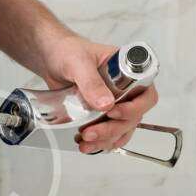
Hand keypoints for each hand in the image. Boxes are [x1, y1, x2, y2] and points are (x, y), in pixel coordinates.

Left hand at [41, 33, 159, 153]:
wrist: (50, 58)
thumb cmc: (67, 51)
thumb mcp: (78, 63)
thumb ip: (91, 81)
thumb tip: (106, 104)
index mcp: (127, 70)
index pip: (146, 93)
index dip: (134, 107)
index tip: (112, 112)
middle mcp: (126, 89)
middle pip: (133, 117)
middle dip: (113, 129)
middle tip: (91, 132)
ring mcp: (114, 103)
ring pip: (122, 129)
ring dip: (106, 139)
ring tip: (85, 143)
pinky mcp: (101, 114)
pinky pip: (109, 133)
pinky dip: (99, 142)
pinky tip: (85, 144)